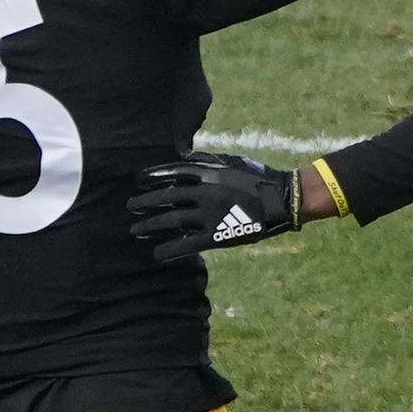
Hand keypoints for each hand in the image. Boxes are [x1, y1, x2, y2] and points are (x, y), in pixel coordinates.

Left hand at [128, 152, 299, 260]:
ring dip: (150, 225)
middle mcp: (204, 192)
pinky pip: (188, 243)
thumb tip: (180, 157)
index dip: (152, 176)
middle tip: (131, 206)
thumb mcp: (231, 160)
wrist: (281, 200)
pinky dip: (170, 249)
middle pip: (166, 197)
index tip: (137, 180)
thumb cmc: (257, 177)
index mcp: (207, 172)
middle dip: (145, 202)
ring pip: (172, 220)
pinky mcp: (217, 235)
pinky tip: (156, 255)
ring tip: (135, 229)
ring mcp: (209, 214)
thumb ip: (205, 159)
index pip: (172, 173)